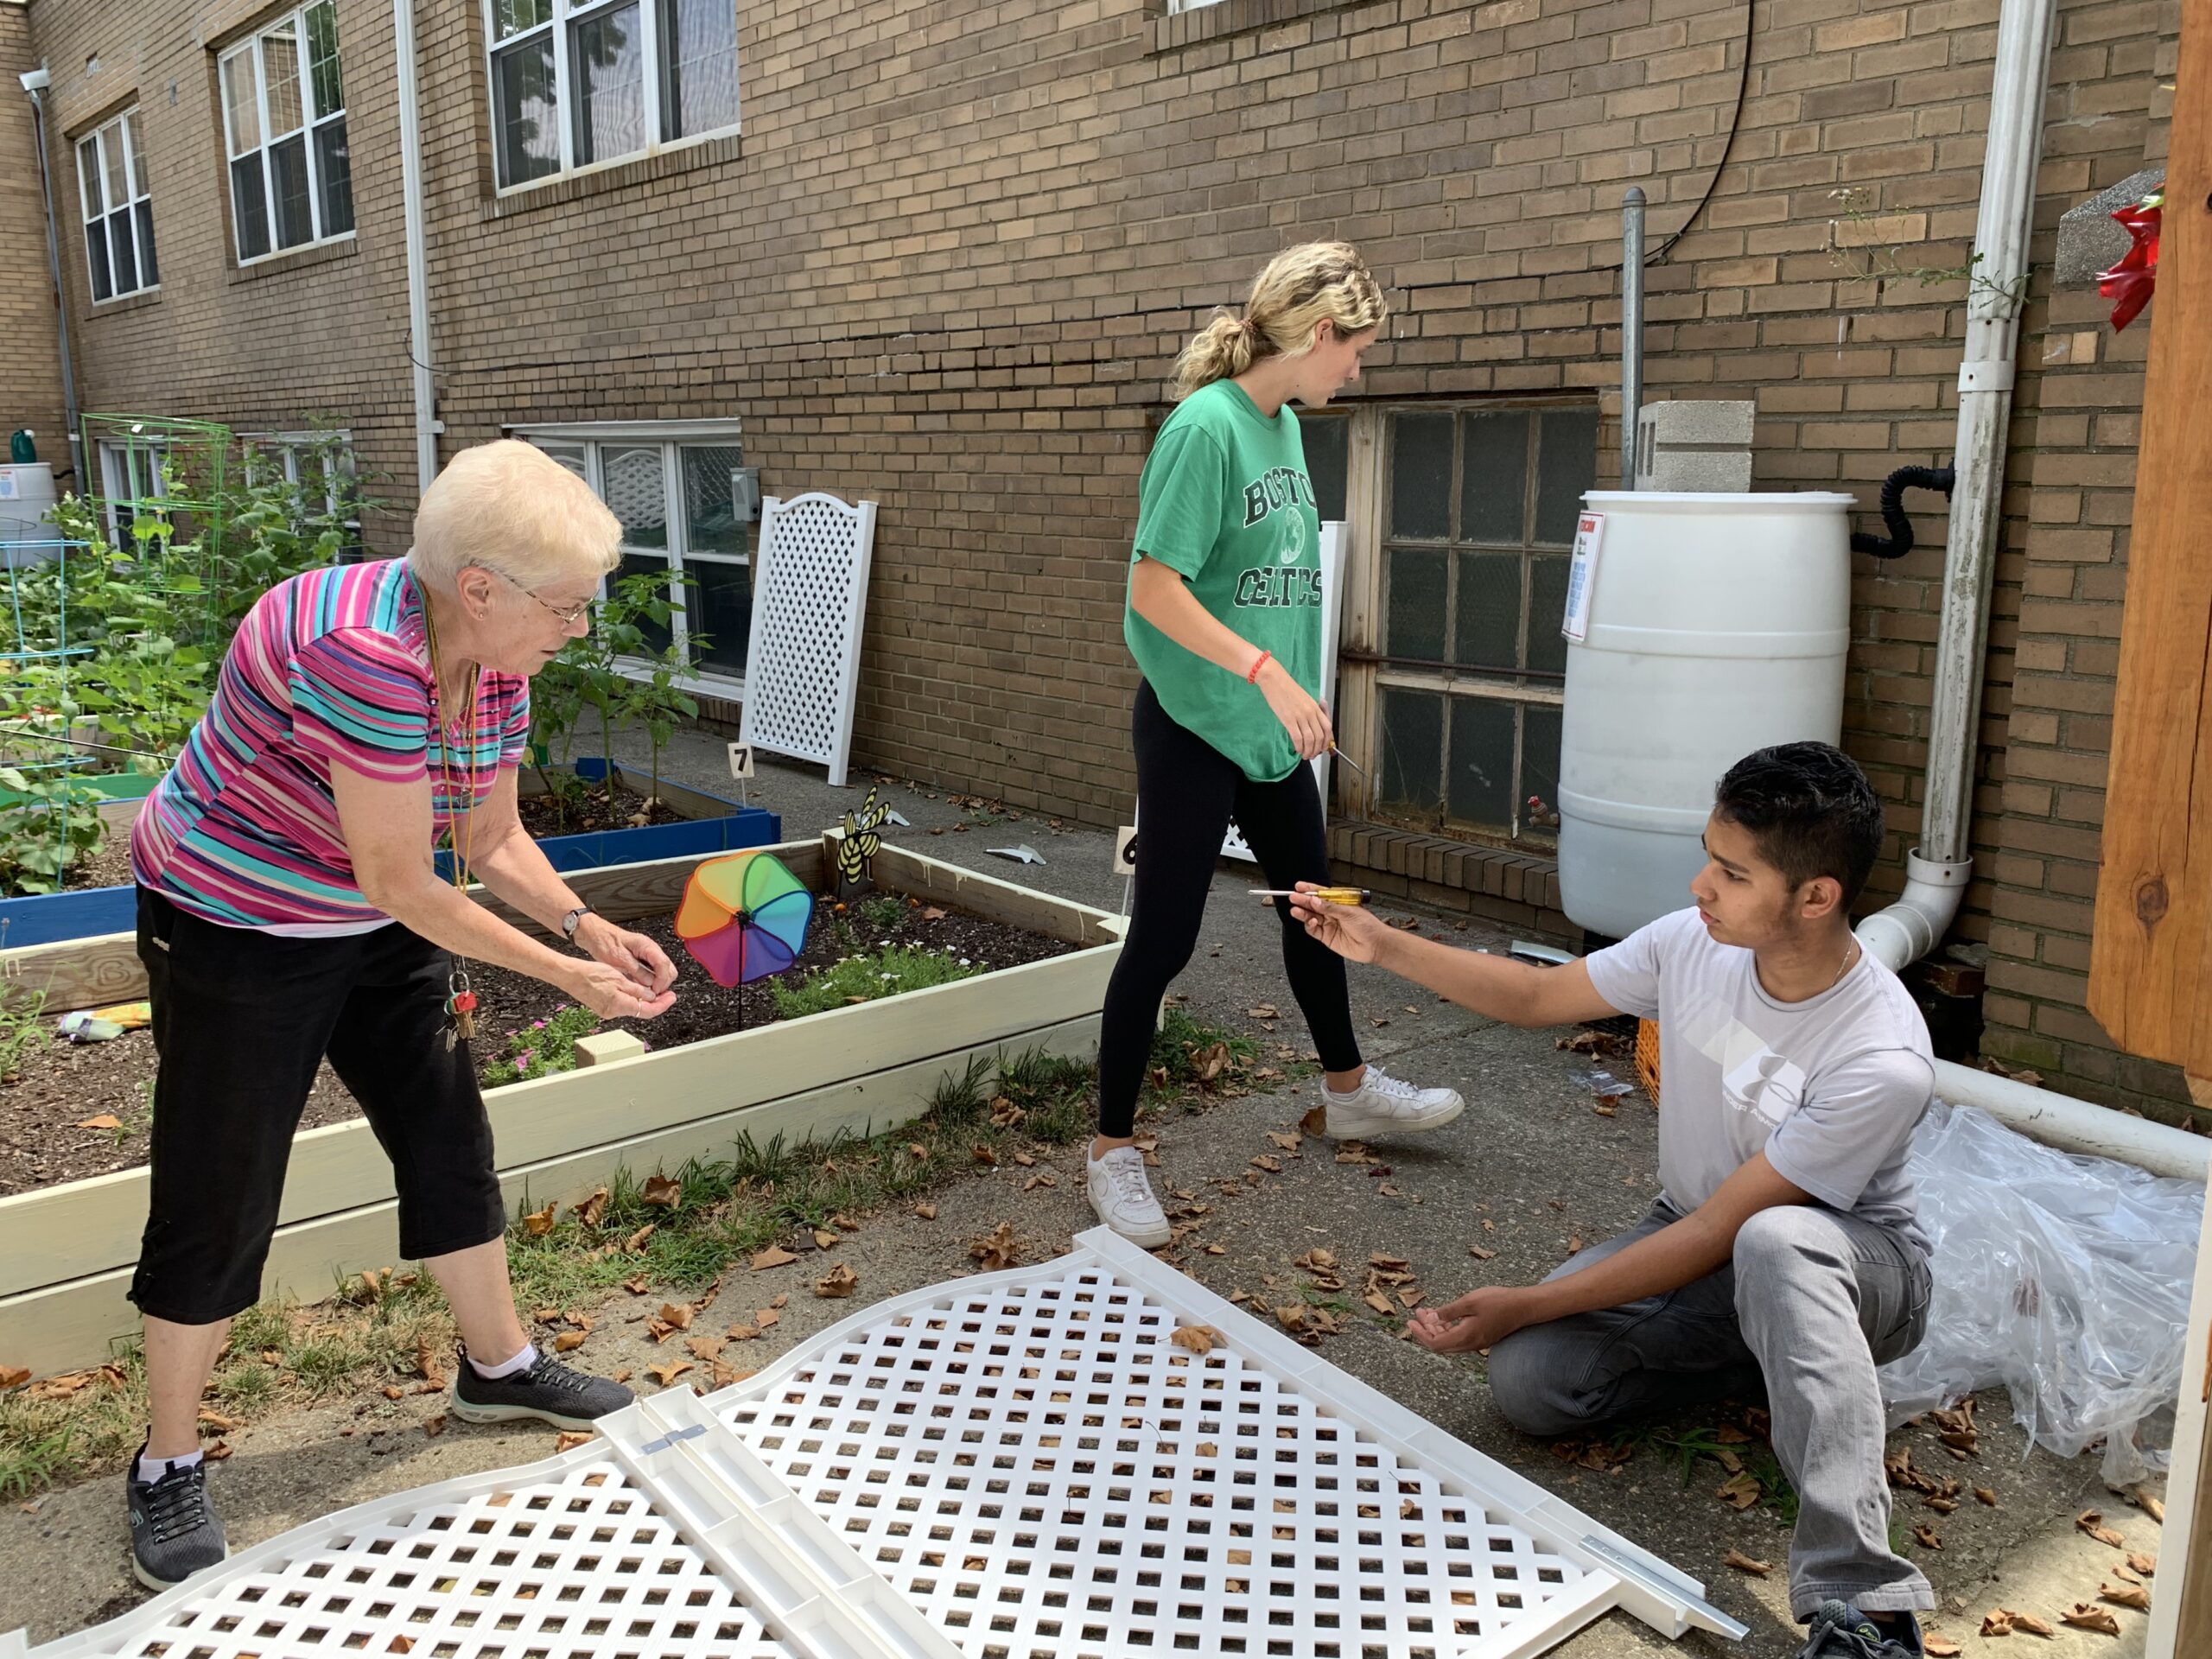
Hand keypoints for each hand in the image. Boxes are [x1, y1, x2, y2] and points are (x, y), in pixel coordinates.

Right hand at [563, 956, 676, 1020]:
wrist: (570, 976)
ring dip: (644, 1000)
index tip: (671, 997)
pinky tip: (637, 991)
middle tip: (667, 993)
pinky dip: (633, 999)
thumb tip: (651, 996)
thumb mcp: (618, 978)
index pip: (648, 1010)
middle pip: (642, 1011)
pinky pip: (623, 1005)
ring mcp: (607, 1011)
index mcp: (619, 1005)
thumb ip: (637, 989)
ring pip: (633, 1008)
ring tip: (654, 989)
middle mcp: (614, 1012)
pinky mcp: (603, 1008)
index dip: (663, 1004)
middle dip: (656, 1002)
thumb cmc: (590, 974)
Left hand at [578, 915, 677, 997]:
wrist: (596, 935)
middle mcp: (651, 949)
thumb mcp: (619, 959)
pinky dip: (651, 980)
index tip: (655, 991)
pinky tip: (642, 986)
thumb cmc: (605, 942)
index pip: (664, 964)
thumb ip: (637, 970)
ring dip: (658, 983)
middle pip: (669, 969)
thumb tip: (650, 983)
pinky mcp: (644, 959)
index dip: (661, 980)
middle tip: (651, 994)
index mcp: (647, 946)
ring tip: (646, 992)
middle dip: (663, 983)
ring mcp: (648, 954)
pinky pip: (654, 971)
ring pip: (663, 971)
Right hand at [1256, 659, 1332, 759]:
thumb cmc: (1286, 688)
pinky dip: (1299, 747)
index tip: (1324, 747)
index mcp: (1315, 706)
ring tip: (1305, 755)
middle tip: (1313, 755)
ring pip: (1310, 739)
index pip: (1328, 727)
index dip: (1327, 741)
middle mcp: (1310, 712)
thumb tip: (1311, 727)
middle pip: (1320, 736)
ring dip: (1308, 751)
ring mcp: (1300, 716)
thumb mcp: (1304, 698)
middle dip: (1318, 750)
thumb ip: (1310, 712)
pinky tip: (1297, 749)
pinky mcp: (1288, 719)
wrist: (1274, 679)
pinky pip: (1297, 738)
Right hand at [1286, 883, 1390, 962]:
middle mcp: (1332, 912)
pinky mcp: (1327, 937)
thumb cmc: (1368, 925)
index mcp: (1339, 902)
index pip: (1321, 894)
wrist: (1375, 945)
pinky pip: (1313, 930)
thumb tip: (1315, 900)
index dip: (1310, 890)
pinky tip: (1311, 921)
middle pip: (1313, 905)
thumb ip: (1330, 907)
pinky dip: (1309, 925)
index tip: (1299, 886)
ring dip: (1303, 913)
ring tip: (1296, 910)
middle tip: (1293, 897)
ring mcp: (1329, 924)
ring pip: (1311, 917)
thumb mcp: (1349, 912)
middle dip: (1303, 901)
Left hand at [1406, 1286, 1530, 1354]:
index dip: (1420, 1334)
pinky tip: (1444, 1316)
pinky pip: (1459, 1337)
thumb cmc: (1499, 1302)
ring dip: (1436, 1329)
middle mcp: (1470, 1344)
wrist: (1525, 1307)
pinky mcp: (1482, 1337)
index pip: (1435, 1343)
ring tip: (1428, 1313)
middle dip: (1425, 1331)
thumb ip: (1449, 1312)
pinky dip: (1448, 1328)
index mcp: (1465, 1337)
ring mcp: (1477, 1342)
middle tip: (1417, 1315)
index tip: (1411, 1322)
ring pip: (1450, 1341)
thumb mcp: (1470, 1302)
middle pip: (1441, 1345)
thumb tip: (1430, 1318)